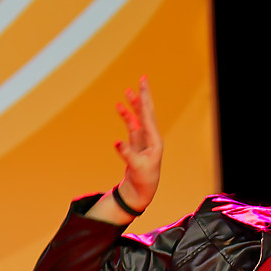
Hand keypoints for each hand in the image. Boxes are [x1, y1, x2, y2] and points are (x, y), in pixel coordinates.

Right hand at [114, 76, 162, 209]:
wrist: (142, 191)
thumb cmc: (143, 180)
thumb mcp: (136, 167)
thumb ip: (126, 153)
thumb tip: (116, 142)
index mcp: (154, 140)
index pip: (148, 115)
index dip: (145, 99)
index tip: (142, 85)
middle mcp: (151, 137)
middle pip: (147, 112)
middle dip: (144, 96)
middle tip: (142, 79)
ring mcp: (143, 139)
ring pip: (139, 117)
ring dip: (133, 105)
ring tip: (127, 91)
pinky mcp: (136, 144)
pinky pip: (131, 126)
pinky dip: (126, 116)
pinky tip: (121, 108)